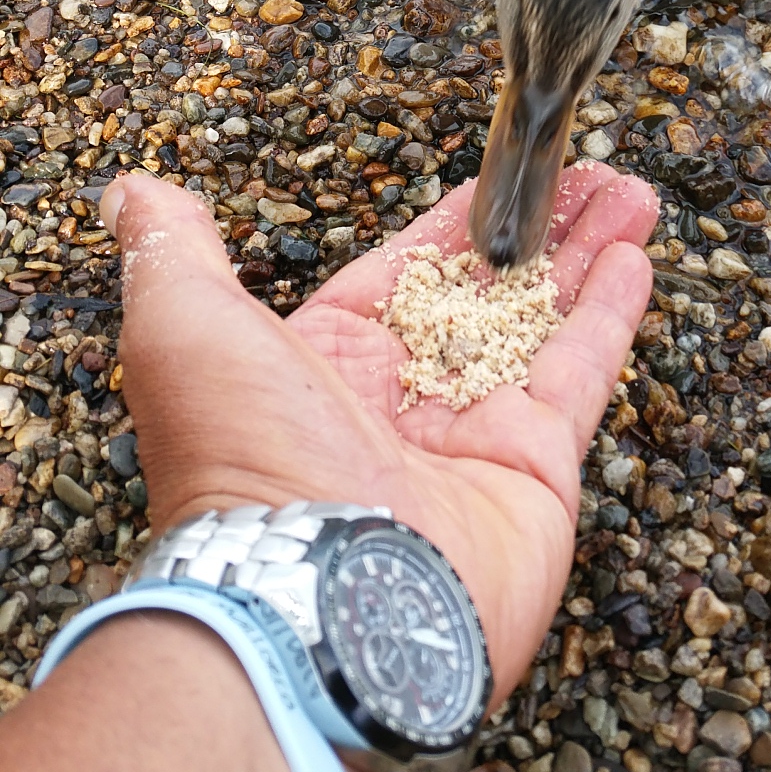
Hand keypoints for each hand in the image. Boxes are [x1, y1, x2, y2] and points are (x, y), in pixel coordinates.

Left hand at [104, 163, 656, 716]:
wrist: (313, 599)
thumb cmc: (242, 460)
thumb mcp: (182, 326)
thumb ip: (173, 250)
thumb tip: (134, 190)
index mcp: (324, 366)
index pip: (403, 272)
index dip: (453, 222)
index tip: (500, 172)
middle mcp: (401, 403)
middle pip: (484, 292)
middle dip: (537, 229)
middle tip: (585, 172)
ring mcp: (473, 439)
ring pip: (541, 322)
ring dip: (585, 254)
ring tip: (628, 194)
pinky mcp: (535, 473)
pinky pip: (578, 377)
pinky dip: (609, 315)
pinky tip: (634, 257)